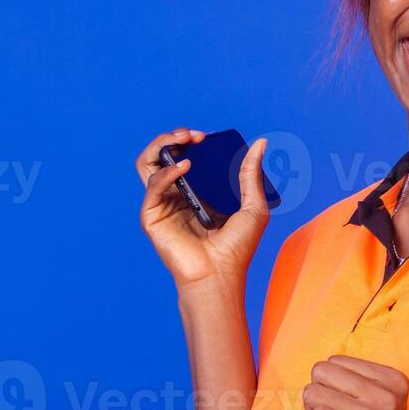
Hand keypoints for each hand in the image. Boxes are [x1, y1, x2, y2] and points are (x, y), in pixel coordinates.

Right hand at [135, 127, 270, 288]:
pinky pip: (152, 185)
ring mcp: (162, 204)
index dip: (192, 141)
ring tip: (183, 138)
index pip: (185, 155)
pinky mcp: (152, 216)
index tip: (208, 137)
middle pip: (162, 155)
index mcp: (197, 192)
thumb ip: (252, 174)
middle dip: (174, 137)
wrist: (220, 274)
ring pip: (148, 163)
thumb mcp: (254, 206)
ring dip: (162, 144)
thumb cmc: (237, 248)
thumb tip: (260, 143)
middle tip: (195, 134)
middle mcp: (176, 195)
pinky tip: (185, 166)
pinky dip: (167, 171)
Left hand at [302, 356, 408, 409]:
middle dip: (316, 396)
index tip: (339, 407)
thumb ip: (347, 381)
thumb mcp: (371, 402)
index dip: (327, 385)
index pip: (334, 361)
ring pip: (314, 394)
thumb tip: (315, 373)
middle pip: (321, 373)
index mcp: (393, 379)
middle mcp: (388, 396)